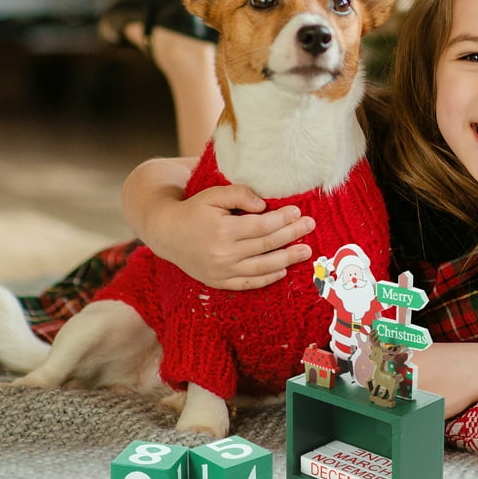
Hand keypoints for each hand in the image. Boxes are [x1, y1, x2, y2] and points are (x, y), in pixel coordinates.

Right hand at [145, 183, 314, 289]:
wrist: (167, 233)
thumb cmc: (194, 210)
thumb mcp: (213, 195)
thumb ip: (239, 194)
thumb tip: (264, 205)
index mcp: (222, 231)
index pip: (262, 226)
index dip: (282, 219)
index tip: (298, 211)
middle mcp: (224, 254)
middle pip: (266, 245)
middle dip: (292, 235)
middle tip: (310, 226)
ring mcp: (222, 271)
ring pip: (262, 267)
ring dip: (287, 259)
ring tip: (306, 251)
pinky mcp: (219, 282)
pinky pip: (248, 284)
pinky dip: (267, 278)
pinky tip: (283, 270)